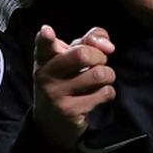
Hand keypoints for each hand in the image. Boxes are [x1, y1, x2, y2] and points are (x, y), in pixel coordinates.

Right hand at [32, 25, 116, 148]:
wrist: (52, 122)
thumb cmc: (66, 81)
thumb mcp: (70, 57)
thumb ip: (90, 40)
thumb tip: (108, 46)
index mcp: (44, 58)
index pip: (44, 44)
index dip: (46, 37)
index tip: (47, 31)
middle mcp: (46, 75)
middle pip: (82, 54)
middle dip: (100, 56)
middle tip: (98, 63)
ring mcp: (56, 94)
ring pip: (98, 74)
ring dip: (108, 75)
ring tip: (100, 80)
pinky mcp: (69, 111)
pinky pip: (103, 93)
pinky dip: (107, 92)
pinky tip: (97, 96)